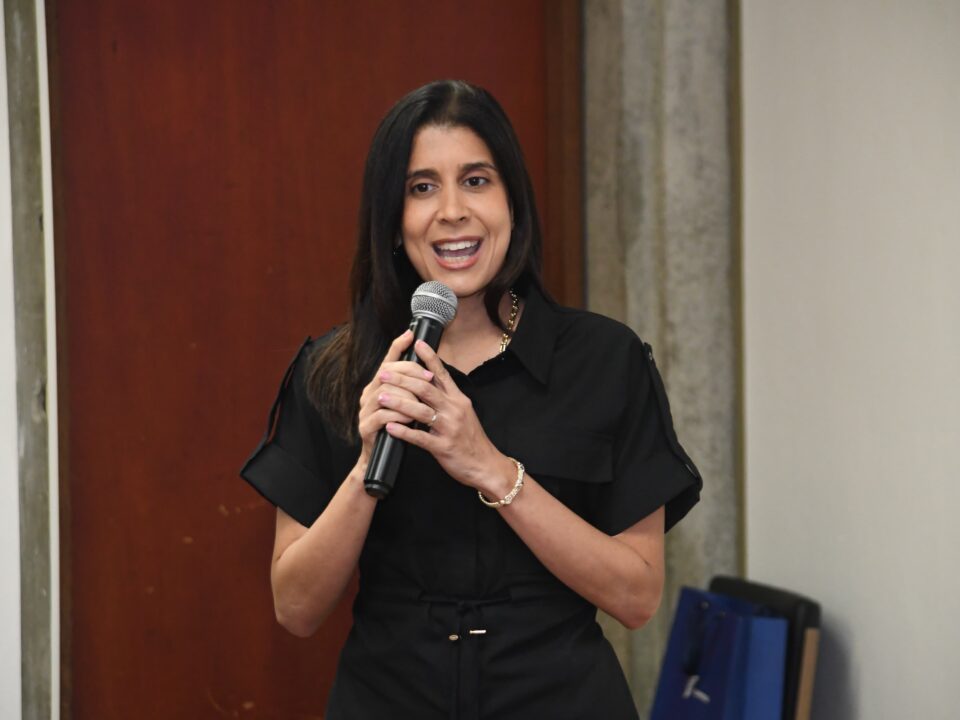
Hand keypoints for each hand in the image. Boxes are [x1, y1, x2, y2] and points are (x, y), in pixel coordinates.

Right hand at [356, 330, 435, 464]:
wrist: (381, 461)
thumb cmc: (399, 432)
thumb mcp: (408, 407)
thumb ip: (413, 389)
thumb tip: (429, 367)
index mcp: (379, 387)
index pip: (387, 362)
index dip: (398, 347)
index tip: (411, 334)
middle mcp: (369, 395)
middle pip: (387, 374)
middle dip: (411, 374)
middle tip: (429, 378)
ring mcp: (364, 411)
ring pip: (385, 394)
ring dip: (407, 398)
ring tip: (422, 404)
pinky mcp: (365, 428)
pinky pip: (383, 416)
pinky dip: (398, 416)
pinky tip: (409, 420)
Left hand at [379, 340, 514, 496]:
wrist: (486, 465)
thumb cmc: (471, 439)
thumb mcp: (464, 412)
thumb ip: (447, 398)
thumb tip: (429, 381)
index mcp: (458, 399)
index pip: (442, 374)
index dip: (429, 358)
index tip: (416, 344)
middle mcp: (454, 409)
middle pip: (425, 388)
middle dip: (402, 379)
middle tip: (383, 373)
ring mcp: (449, 428)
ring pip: (420, 410)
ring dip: (398, 402)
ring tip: (381, 396)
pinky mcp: (443, 447)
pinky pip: (420, 438)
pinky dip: (403, 431)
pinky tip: (389, 426)